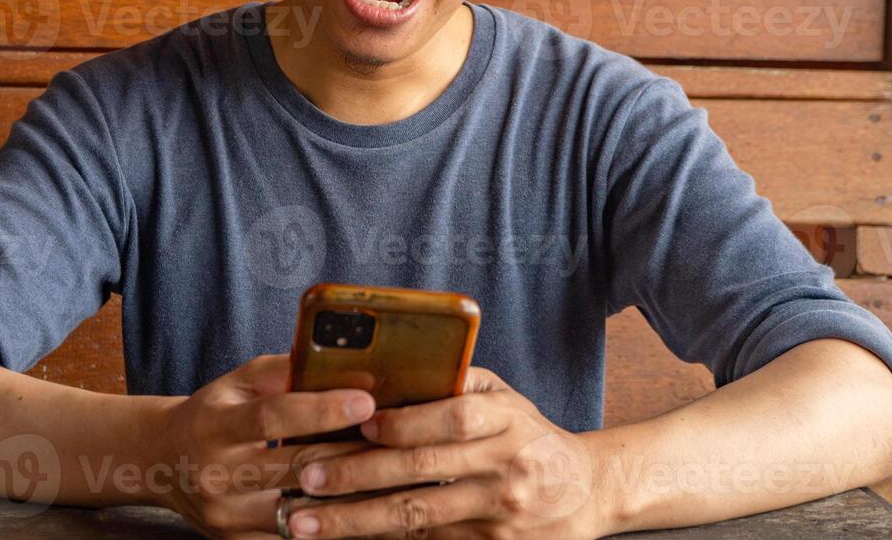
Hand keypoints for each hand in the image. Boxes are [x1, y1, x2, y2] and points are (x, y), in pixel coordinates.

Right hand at [148, 354, 381, 537]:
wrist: (161, 463)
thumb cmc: (213, 413)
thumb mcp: (236, 383)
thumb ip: (281, 372)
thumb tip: (339, 358)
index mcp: (213, 425)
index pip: (271, 417)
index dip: (321, 410)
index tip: (366, 401)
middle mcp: (215, 475)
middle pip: (292, 468)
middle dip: (349, 456)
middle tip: (396, 442)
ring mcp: (225, 516)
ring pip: (299, 511)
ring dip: (347, 496)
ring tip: (389, 477)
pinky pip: (293, 537)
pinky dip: (329, 523)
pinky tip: (362, 508)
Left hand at [281, 367, 612, 538]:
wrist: (588, 493)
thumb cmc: (530, 437)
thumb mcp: (507, 399)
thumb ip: (459, 383)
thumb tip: (392, 368)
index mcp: (507, 420)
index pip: (452, 418)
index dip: (403, 423)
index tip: (357, 424)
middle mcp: (506, 466)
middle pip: (422, 472)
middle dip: (356, 475)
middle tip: (306, 477)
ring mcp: (500, 514)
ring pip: (417, 518)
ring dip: (354, 520)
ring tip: (304, 520)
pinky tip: (345, 539)